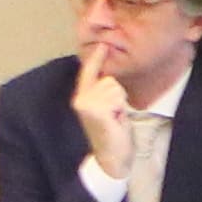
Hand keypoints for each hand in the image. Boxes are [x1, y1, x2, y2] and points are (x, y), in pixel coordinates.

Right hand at [69, 46, 132, 166]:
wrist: (111, 157)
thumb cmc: (112, 134)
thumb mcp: (106, 110)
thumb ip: (103, 93)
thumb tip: (110, 79)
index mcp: (82, 98)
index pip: (89, 73)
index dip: (96, 58)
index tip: (103, 44)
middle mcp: (81, 99)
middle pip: (109, 80)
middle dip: (118, 95)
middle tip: (114, 114)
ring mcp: (87, 104)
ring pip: (114, 87)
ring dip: (120, 103)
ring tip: (115, 118)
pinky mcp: (96, 110)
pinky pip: (117, 97)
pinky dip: (121, 108)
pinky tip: (116, 120)